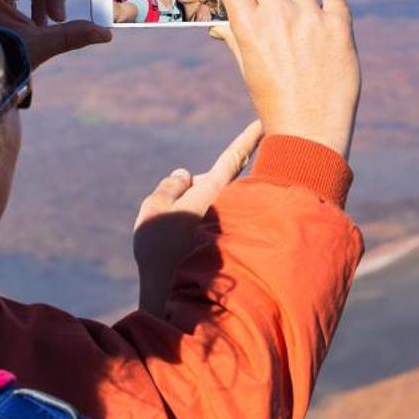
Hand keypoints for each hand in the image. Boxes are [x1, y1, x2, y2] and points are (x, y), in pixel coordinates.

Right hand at [133, 120, 262, 315]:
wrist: (171, 296)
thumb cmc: (160, 251)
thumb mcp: (154, 208)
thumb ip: (170, 185)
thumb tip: (185, 174)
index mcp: (212, 193)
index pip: (234, 157)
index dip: (249, 138)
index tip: (265, 122)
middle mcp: (226, 208)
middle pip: (211, 183)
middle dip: (193, 188)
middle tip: (171, 214)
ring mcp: (226, 228)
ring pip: (207, 206)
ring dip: (190, 213)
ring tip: (175, 242)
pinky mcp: (222, 246)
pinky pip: (205, 226)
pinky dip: (193, 233)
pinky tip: (181, 254)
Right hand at [209, 0, 359, 158]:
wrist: (311, 133)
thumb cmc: (274, 103)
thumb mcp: (249, 70)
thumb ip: (235, 38)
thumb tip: (217, 23)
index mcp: (248, 27)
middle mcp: (278, 16)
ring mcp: (310, 18)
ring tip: (302, 31)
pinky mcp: (340, 26)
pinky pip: (333, 1)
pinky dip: (329, 13)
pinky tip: (326, 36)